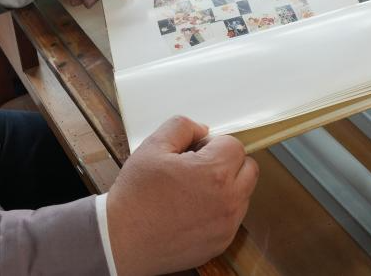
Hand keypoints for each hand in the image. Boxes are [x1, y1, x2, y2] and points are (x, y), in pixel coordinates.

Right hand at [105, 116, 258, 275]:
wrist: (122, 241)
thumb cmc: (135, 196)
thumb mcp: (152, 147)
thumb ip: (182, 127)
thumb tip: (202, 130)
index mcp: (214, 173)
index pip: (234, 145)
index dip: (212, 144)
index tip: (193, 153)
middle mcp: (228, 201)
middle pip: (248, 168)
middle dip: (227, 162)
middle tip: (198, 168)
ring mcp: (227, 225)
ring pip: (244, 194)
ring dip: (227, 186)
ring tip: (192, 190)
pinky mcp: (221, 243)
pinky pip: (233, 217)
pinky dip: (219, 210)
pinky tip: (192, 210)